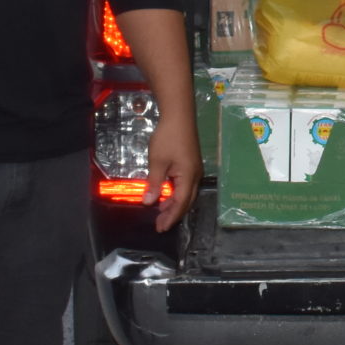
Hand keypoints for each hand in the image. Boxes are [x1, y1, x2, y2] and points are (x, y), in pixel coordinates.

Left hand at [146, 106, 202, 231]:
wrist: (179, 115)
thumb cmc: (167, 138)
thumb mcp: (157, 162)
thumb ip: (155, 184)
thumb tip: (149, 202)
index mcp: (188, 177)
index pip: (180, 203)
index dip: (170, 217)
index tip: (160, 228)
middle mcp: (195, 176)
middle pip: (187, 201)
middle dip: (174, 214)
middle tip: (160, 224)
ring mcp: (195, 169)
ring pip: (187, 193)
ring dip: (175, 204)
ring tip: (162, 212)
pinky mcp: (191, 163)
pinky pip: (186, 185)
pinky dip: (176, 193)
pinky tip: (167, 193)